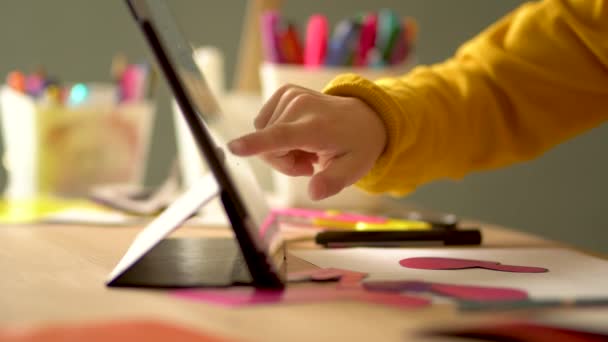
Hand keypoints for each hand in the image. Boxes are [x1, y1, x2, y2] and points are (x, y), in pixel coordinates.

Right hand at [228, 85, 386, 200]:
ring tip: (308, 148)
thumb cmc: (357, 146)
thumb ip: (332, 182)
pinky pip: (264, 125)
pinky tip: (300, 136)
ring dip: (282, 150)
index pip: (281, 136)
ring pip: (264, 137)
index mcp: (316, 127)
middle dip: (284, 163)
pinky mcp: (284, 93)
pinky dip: (278, 136)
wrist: (365, 117)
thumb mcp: (353, 170)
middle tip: (311, 163)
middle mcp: (300, 106)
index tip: (234, 147)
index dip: (256, 144)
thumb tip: (314, 192)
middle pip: (269, 149)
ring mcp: (291, 96)